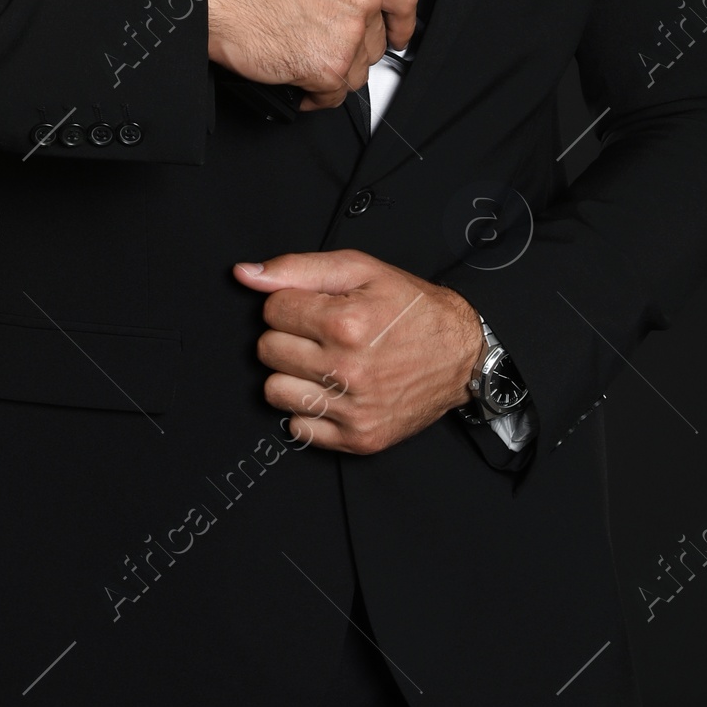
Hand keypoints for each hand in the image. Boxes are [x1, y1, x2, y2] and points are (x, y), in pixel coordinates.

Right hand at [205, 0, 417, 110]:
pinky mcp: (328, 66)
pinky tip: (300, 86)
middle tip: (323, 46)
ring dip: (333, 71)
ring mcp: (348, 32)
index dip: (402, 21)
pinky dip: (317, 96)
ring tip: (303, 61)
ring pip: (356, 69)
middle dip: (351, 48)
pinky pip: (334, 95)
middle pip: (373, 38)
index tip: (398, 33)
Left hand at [235, 249, 481, 452]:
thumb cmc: (411, 310)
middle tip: (319, 335)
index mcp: (345, 323)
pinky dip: (308, 410)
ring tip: (321, 363)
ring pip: (274, 391)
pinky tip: (331, 391)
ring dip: (291, 375)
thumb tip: (245, 274)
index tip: (314, 308)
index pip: (271, 310)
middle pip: (267, 350)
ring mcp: (353, 408)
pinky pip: (298, 428)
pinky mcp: (359, 438)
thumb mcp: (361, 270)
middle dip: (287, 337)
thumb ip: (297, 268)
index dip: (289, 304)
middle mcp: (347, 369)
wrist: (461, 353)